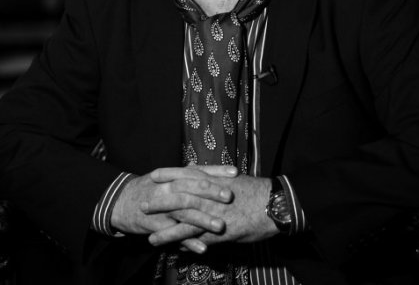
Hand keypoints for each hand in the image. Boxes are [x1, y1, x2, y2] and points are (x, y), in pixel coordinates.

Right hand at [110, 165, 237, 251]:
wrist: (119, 202)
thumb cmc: (146, 189)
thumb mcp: (163, 178)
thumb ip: (183, 174)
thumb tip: (201, 167)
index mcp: (172, 176)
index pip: (197, 170)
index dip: (215, 171)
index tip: (235, 172)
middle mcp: (167, 188)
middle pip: (191, 188)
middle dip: (211, 192)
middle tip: (230, 196)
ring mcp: (161, 207)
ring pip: (184, 212)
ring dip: (203, 219)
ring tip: (221, 226)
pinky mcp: (155, 225)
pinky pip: (173, 234)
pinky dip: (188, 242)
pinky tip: (202, 248)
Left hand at [146, 173, 277, 250]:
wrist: (276, 204)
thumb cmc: (255, 190)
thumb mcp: (231, 177)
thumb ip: (211, 174)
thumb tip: (193, 166)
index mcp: (214, 180)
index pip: (186, 174)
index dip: (168, 175)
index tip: (153, 175)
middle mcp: (211, 196)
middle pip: (180, 198)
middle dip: (160, 203)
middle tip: (142, 205)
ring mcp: (215, 215)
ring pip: (186, 223)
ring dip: (167, 231)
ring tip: (151, 238)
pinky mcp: (222, 233)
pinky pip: (200, 240)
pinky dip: (187, 246)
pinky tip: (175, 251)